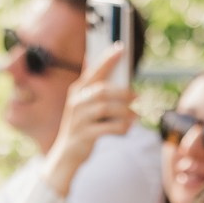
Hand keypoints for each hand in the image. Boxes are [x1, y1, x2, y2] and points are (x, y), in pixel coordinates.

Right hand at [41, 45, 135, 198]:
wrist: (66, 155)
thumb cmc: (82, 127)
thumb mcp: (86, 106)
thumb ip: (98, 92)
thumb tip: (121, 79)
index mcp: (77, 91)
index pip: (94, 70)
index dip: (107, 59)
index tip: (120, 47)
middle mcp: (76, 102)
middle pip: (103, 91)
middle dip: (123, 92)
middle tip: (137, 96)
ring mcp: (79, 119)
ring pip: (106, 108)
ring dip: (125, 111)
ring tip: (135, 115)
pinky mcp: (84, 135)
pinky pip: (108, 128)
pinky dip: (122, 127)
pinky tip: (127, 128)